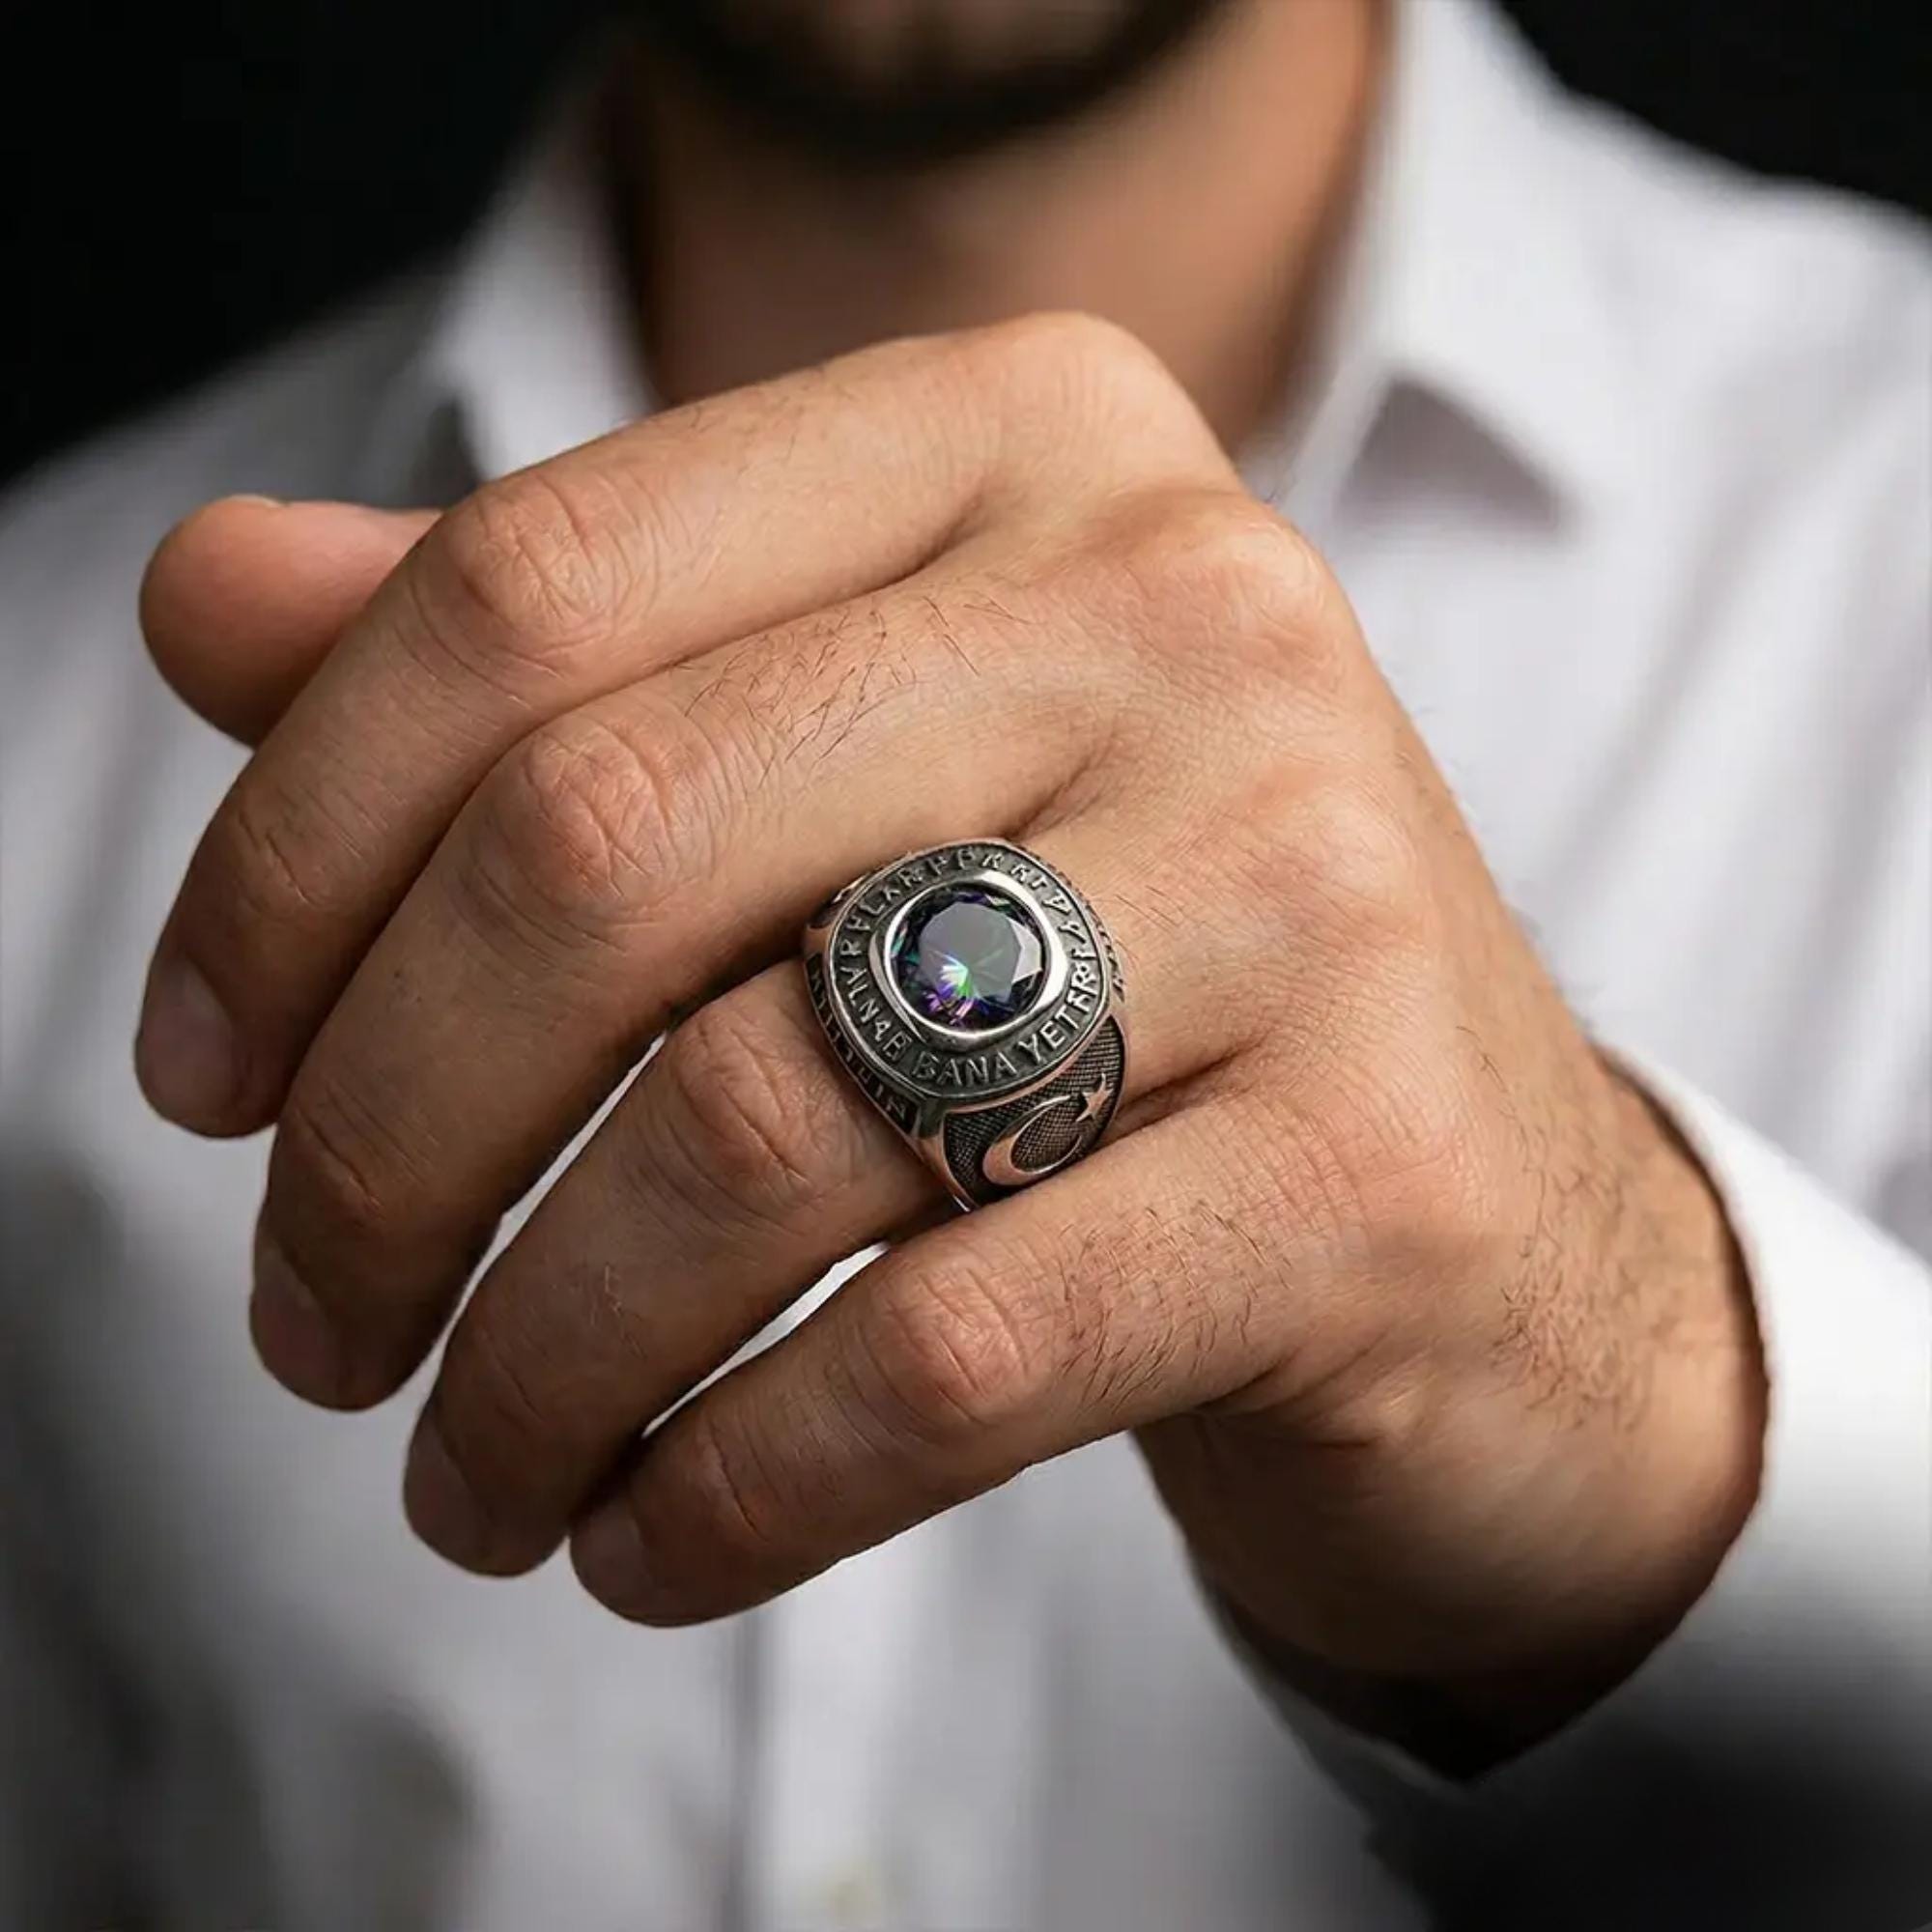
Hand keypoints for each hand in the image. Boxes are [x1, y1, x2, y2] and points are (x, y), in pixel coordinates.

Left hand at [138, 315, 1762, 1755]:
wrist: (1487, 1216)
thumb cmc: (1117, 974)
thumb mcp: (847, 758)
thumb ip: (545, 670)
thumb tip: (200, 597)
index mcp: (1028, 441)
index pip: (530, 590)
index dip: (288, 857)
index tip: (208, 1076)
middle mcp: (1190, 601)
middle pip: (603, 849)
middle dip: (379, 1140)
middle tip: (316, 1323)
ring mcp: (1307, 877)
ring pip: (750, 1126)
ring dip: (529, 1356)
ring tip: (467, 1474)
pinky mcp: (1375, 1173)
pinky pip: (942, 1356)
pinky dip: (729, 1489)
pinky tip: (650, 1542)